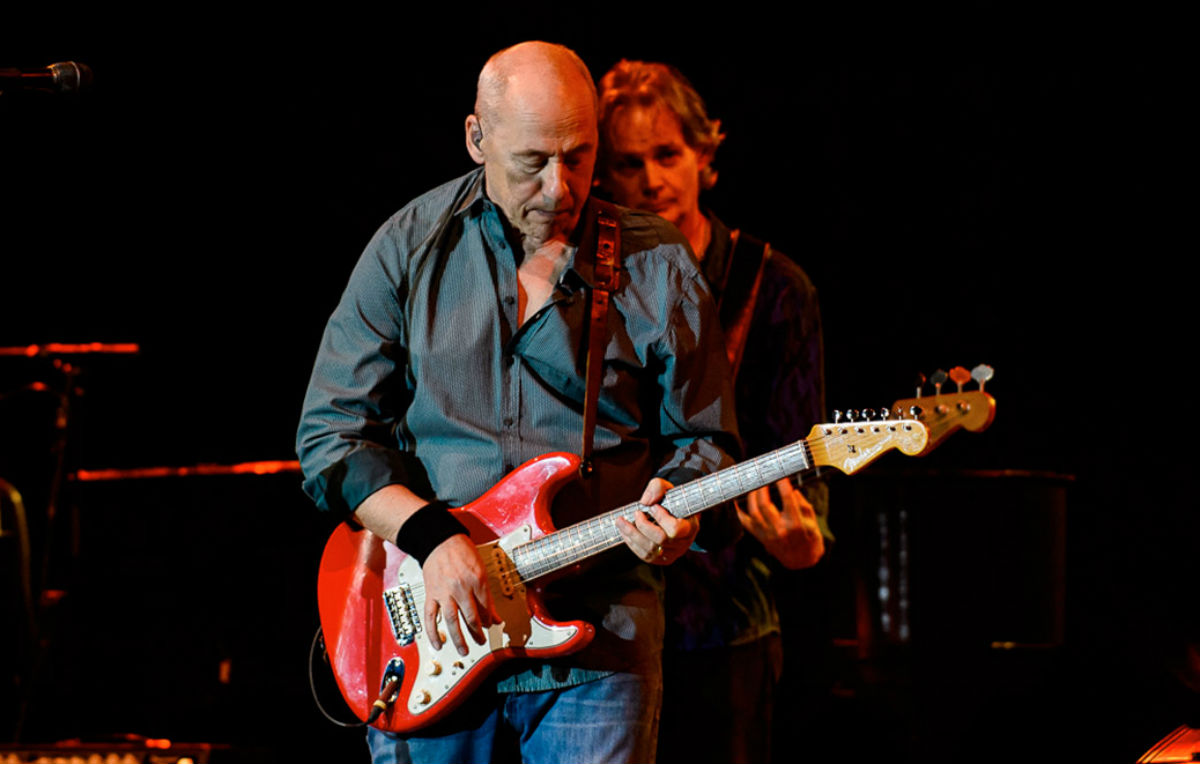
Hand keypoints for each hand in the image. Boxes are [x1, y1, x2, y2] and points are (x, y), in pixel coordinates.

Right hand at [420, 534, 496, 654]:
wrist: (439, 541)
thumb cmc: (461, 551)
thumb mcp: (481, 568)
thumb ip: (487, 593)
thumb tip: (495, 614)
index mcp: (476, 580)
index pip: (486, 608)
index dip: (490, 620)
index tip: (491, 626)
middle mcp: (460, 588)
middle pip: (471, 617)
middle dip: (478, 632)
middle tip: (481, 641)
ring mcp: (444, 593)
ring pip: (452, 621)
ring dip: (459, 638)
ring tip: (464, 650)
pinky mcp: (431, 595)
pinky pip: (430, 617)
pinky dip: (433, 632)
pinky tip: (438, 644)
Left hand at [615, 478, 697, 564]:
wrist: (675, 515)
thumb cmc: (672, 502)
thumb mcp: (669, 489)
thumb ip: (658, 488)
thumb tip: (645, 502)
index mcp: (690, 527)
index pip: (675, 529)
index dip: (661, 518)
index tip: (652, 507)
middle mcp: (683, 543)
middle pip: (661, 540)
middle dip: (643, 526)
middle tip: (635, 513)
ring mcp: (672, 554)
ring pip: (650, 550)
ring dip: (632, 535)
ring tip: (621, 522)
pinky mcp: (661, 559)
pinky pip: (645, 555)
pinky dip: (632, 543)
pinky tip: (625, 532)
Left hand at [738, 477, 824, 568]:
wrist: (802, 560)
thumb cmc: (809, 537)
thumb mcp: (812, 520)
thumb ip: (802, 503)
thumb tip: (791, 487)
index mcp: (795, 524)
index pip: (787, 499)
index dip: (782, 484)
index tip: (780, 475)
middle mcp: (780, 530)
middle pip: (764, 505)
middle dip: (761, 488)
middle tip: (762, 478)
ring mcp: (768, 535)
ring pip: (753, 513)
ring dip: (751, 497)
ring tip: (753, 487)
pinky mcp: (761, 538)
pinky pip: (746, 523)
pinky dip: (740, 511)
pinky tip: (739, 501)